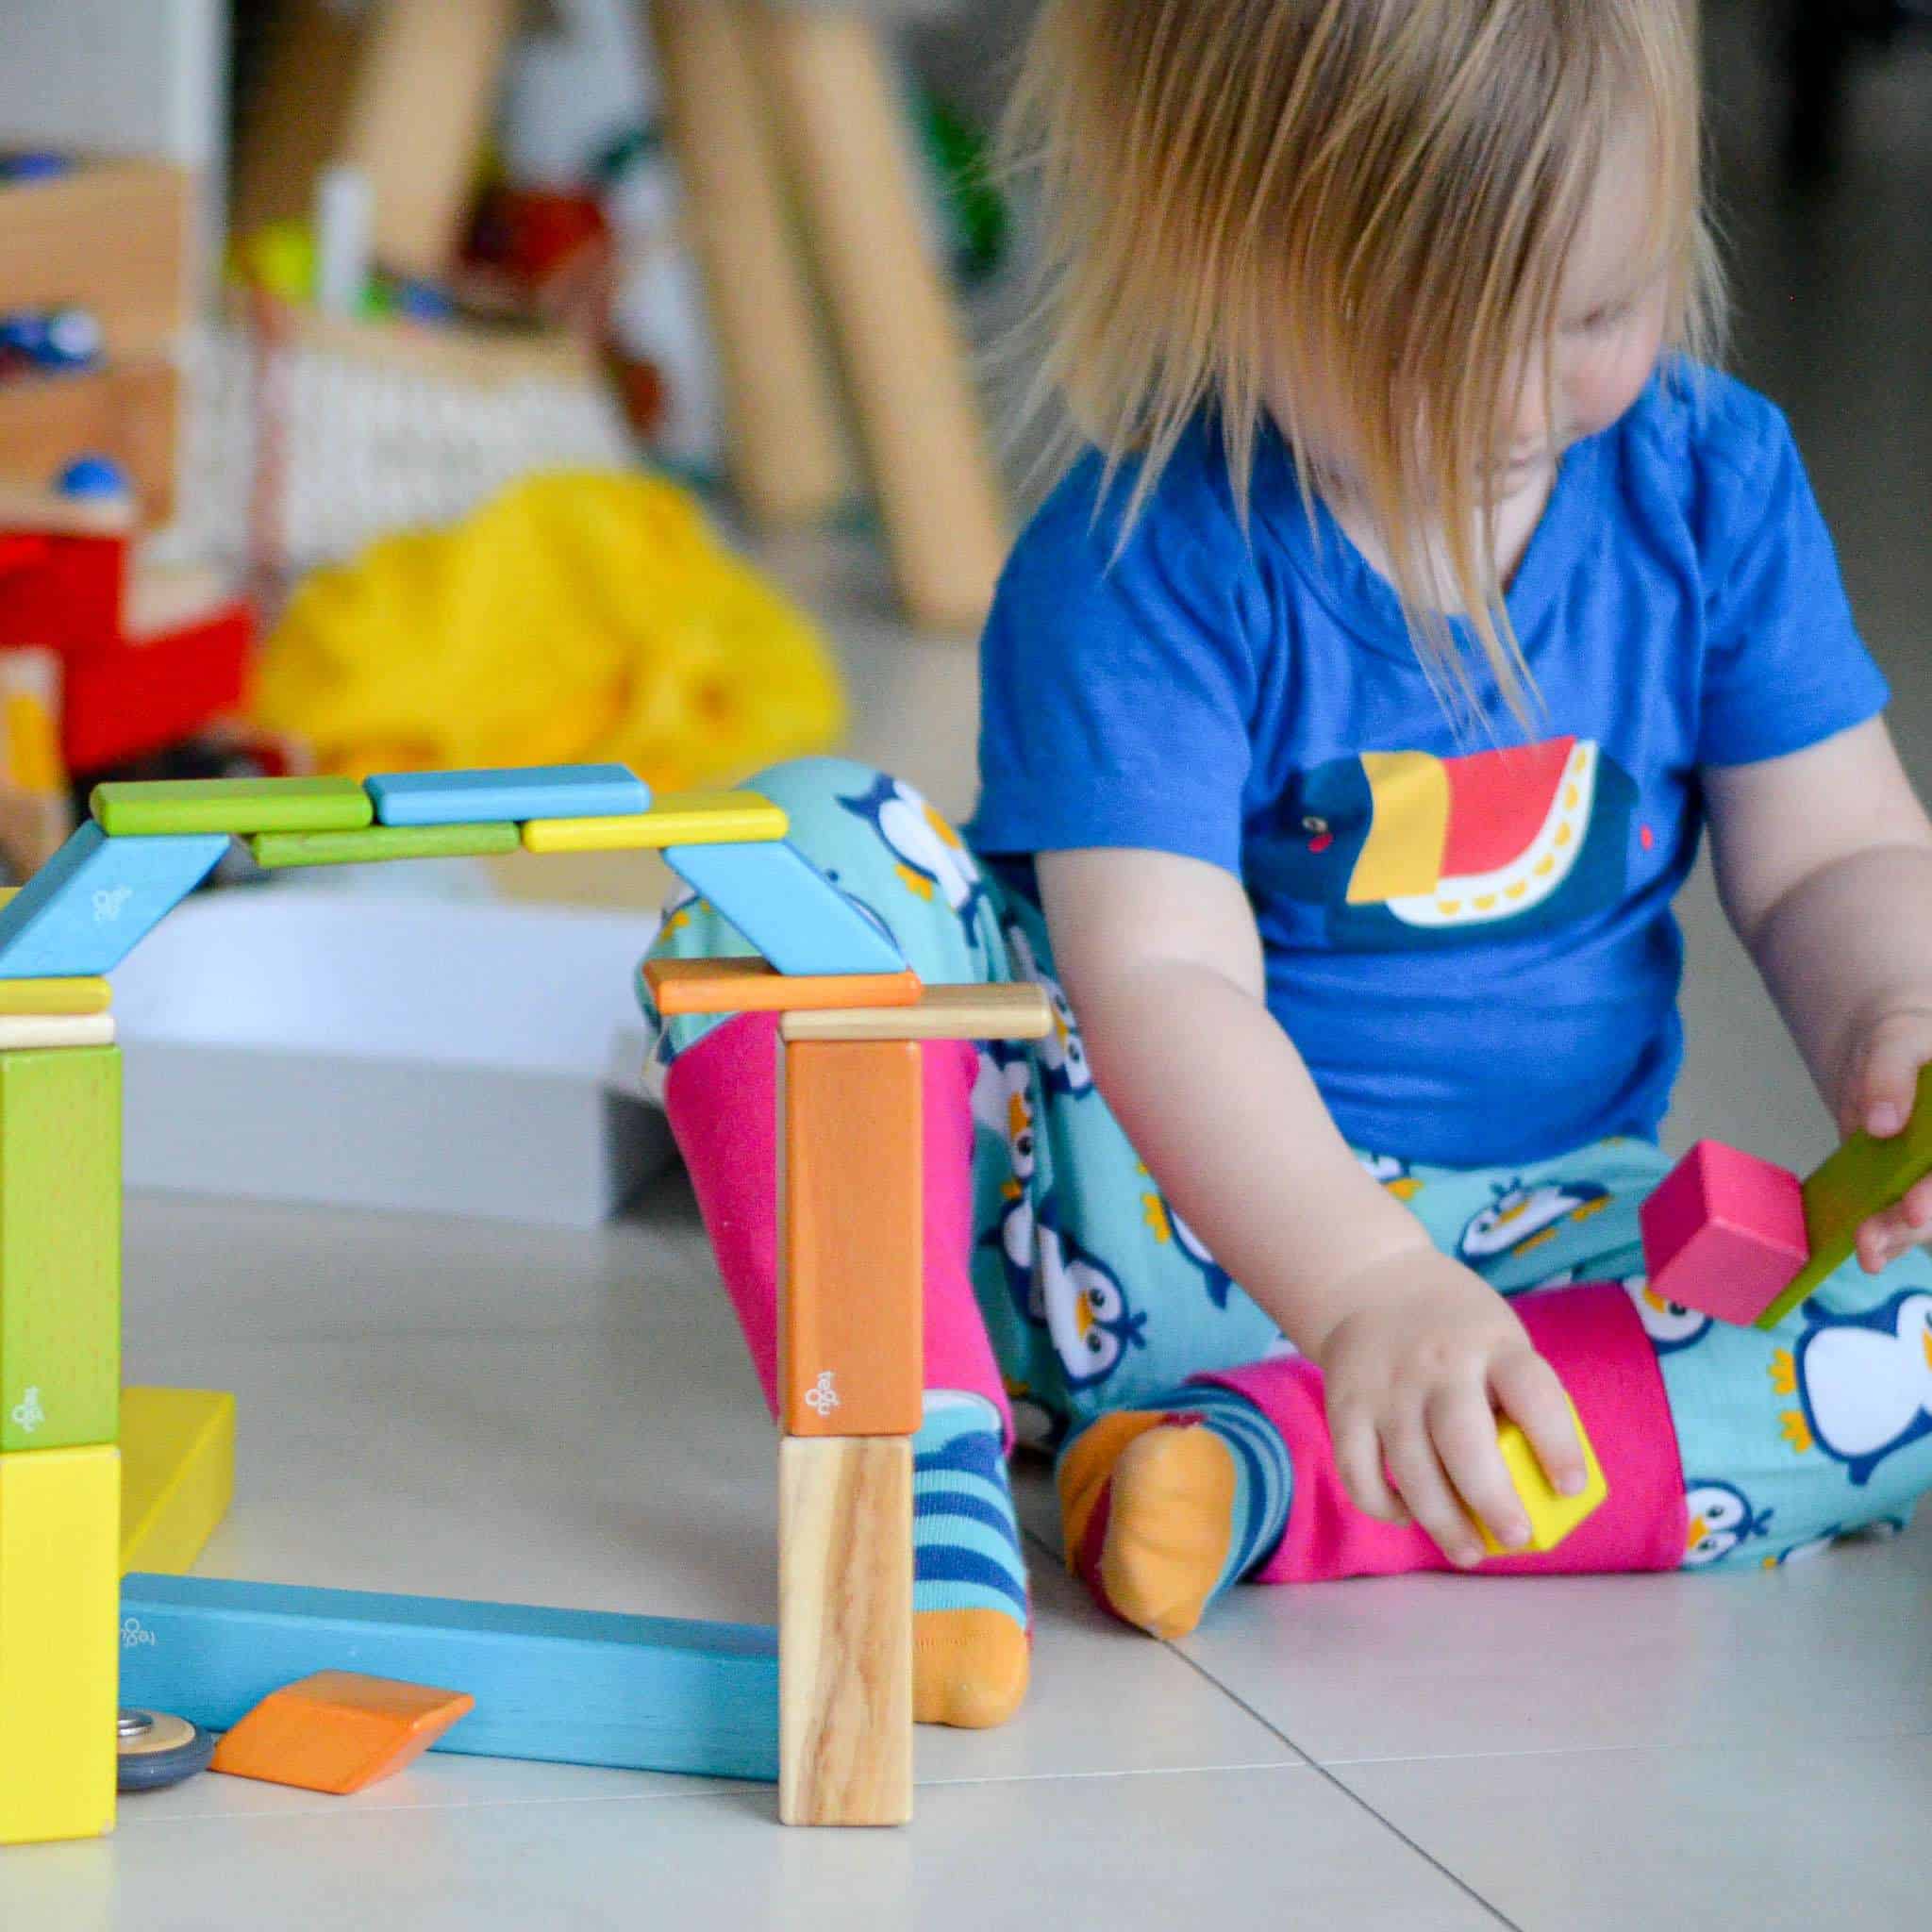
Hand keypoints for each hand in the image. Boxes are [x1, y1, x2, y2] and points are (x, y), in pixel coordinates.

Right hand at [1312, 1247, 1589, 1567]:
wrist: (1371, 1283)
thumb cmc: (1459, 1329)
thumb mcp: (1501, 1340)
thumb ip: (1519, 1399)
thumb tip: (1546, 1488)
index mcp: (1492, 1345)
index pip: (1530, 1393)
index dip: (1556, 1443)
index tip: (1570, 1487)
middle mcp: (1438, 1365)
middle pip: (1463, 1441)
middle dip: (1492, 1499)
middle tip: (1516, 1536)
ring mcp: (1386, 1387)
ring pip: (1410, 1467)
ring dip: (1442, 1520)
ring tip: (1468, 1552)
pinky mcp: (1345, 1407)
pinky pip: (1359, 1471)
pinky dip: (1381, 1505)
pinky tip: (1408, 1514)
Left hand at [1836, 1003, 1931, 1272]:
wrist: (1884, 1055)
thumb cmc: (1900, 1042)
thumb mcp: (1895, 1041)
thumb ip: (1891, 1076)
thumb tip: (1883, 1124)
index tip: (1914, 1209)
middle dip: (1919, 1219)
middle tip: (1874, 1238)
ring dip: (1902, 1237)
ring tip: (1866, 1251)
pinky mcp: (1918, 1189)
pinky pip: (1911, 1219)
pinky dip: (1891, 1238)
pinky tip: (1871, 1252)